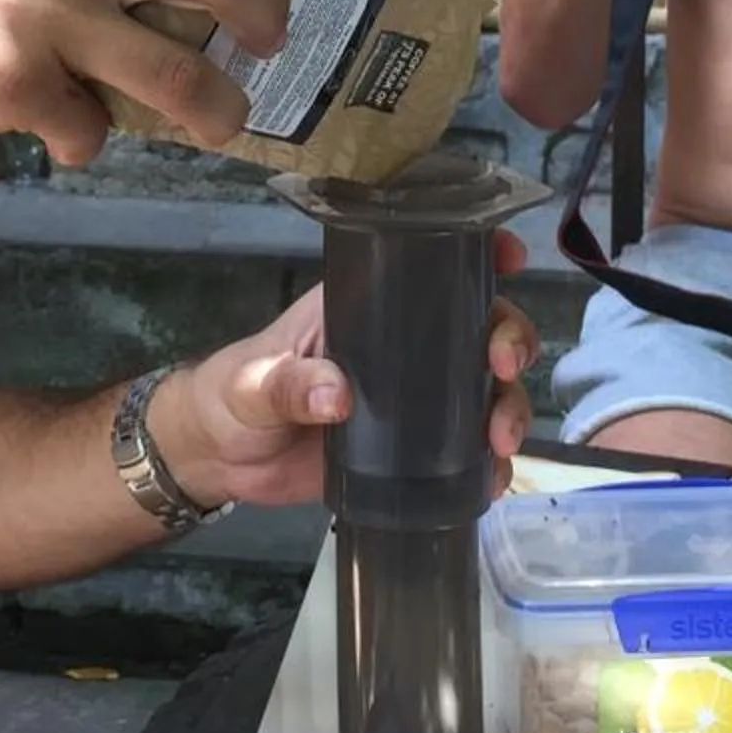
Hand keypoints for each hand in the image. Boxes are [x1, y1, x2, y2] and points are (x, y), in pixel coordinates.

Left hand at [152, 230, 542, 507]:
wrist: (221, 461)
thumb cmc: (229, 397)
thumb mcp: (251, 383)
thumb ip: (285, 385)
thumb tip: (338, 396)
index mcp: (365, 306)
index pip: (430, 267)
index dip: (479, 256)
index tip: (510, 260)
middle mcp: (402, 344)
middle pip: (479, 326)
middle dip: (509, 338)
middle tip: (502, 367)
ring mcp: (414, 398)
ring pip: (485, 388)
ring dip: (508, 405)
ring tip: (500, 438)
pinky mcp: (414, 450)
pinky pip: (467, 450)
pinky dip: (491, 462)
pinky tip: (493, 476)